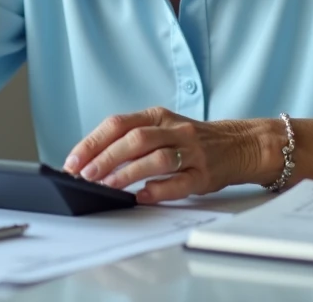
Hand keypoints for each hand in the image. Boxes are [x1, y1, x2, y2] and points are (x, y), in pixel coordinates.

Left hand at [63, 107, 260, 203]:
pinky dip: (159, 190)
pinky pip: (180, 182)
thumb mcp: (161, 128)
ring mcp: (191, 151)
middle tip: (85, 175)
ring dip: (128, 174)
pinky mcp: (205, 174)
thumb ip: (131, 139)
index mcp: (157, 116)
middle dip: (105, 158)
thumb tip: (89, 161)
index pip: (118, 124)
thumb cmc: (190, 140)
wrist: (238, 144)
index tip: (73, 161)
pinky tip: (141, 197)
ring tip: (107, 186)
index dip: (93, 142)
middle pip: (135, 139)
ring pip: (156, 159)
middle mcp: (174, 129)